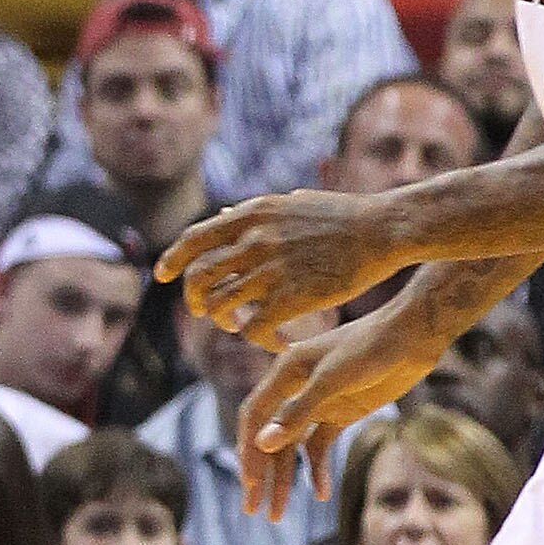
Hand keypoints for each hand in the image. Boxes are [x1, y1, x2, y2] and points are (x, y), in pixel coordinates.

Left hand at [158, 190, 396, 337]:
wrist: (381, 229)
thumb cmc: (342, 216)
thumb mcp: (290, 203)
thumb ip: (253, 214)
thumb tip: (220, 215)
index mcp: (251, 215)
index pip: (193, 240)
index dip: (172, 260)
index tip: (161, 275)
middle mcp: (253, 240)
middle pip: (198, 278)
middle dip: (195, 299)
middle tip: (204, 310)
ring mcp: (269, 270)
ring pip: (220, 306)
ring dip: (223, 321)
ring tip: (238, 325)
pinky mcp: (289, 298)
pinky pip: (253, 329)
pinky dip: (257, 339)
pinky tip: (271, 341)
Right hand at [234, 302, 451, 513]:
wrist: (414, 336)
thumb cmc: (372, 348)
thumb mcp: (334, 379)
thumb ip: (298, 411)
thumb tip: (263, 444)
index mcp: (284, 373)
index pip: (254, 416)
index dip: (248, 450)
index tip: (249, 484)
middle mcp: (295, 389)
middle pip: (269, 438)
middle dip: (261, 474)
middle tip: (254, 510)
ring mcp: (318, 403)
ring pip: (291, 447)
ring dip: (285, 478)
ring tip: (278, 513)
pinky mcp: (339, 413)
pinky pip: (319, 447)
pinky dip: (317, 469)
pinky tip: (319, 493)